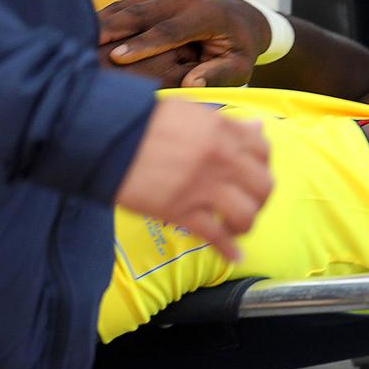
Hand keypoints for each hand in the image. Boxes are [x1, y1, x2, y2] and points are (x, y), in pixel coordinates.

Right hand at [98, 0, 269, 86]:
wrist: (240, 18)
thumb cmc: (239, 50)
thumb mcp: (239, 67)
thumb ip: (218, 75)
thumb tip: (191, 83)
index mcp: (207, 14)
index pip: (170, 31)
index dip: (142, 45)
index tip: (117, 59)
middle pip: (143, 13)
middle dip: (112, 30)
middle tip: (83, 47)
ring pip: (130, 6)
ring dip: (103, 22)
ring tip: (75, 38)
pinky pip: (128, 4)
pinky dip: (107, 17)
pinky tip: (85, 31)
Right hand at [115, 98, 272, 259]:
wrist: (105, 137)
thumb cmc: (142, 122)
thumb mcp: (189, 112)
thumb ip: (225, 124)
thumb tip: (256, 128)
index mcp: (222, 131)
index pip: (263, 151)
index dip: (262, 166)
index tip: (251, 174)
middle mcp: (221, 158)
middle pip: (263, 186)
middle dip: (259, 199)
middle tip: (246, 203)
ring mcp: (204, 187)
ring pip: (246, 214)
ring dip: (244, 224)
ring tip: (234, 227)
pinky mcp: (182, 211)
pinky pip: (216, 236)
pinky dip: (228, 250)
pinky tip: (233, 256)